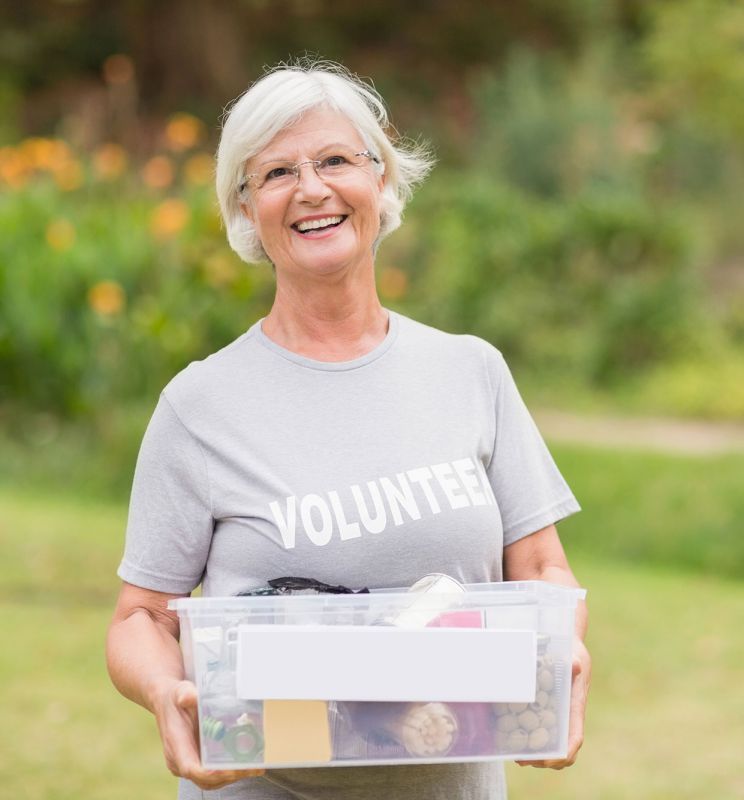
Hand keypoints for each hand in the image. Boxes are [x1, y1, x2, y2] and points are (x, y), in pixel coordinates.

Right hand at [153, 679, 264, 789]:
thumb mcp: (180, 691)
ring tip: (254, 768)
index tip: (232, 769)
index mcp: (176, 746)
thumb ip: (186, 694)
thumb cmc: (174, 698)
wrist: (166, 703)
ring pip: (209, 781)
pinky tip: (245, 764)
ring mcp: (187, 763)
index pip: (192, 769)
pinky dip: (228, 772)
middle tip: (253, 768)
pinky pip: (211, 774)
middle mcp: (179, 761)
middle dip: (229, 777)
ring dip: (232, 777)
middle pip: (204, 780)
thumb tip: (190, 697)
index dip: (213, 773)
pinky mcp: (194, 762)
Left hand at [517, 637, 590, 769]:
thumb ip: (574, 663)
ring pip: (552, 746)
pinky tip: (515, 741)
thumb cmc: (574, 656)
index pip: (575, 738)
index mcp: (575, 709)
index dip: (565, 752)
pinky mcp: (549, 713)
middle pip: (563, 750)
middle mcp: (568, 718)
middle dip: (545, 761)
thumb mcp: (574, 657)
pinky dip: (531, 742)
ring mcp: (560, 718)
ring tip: (517, 756)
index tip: (551, 760)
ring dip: (536, 756)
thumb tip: (575, 665)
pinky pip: (542, 733)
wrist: (573, 652)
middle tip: (523, 760)